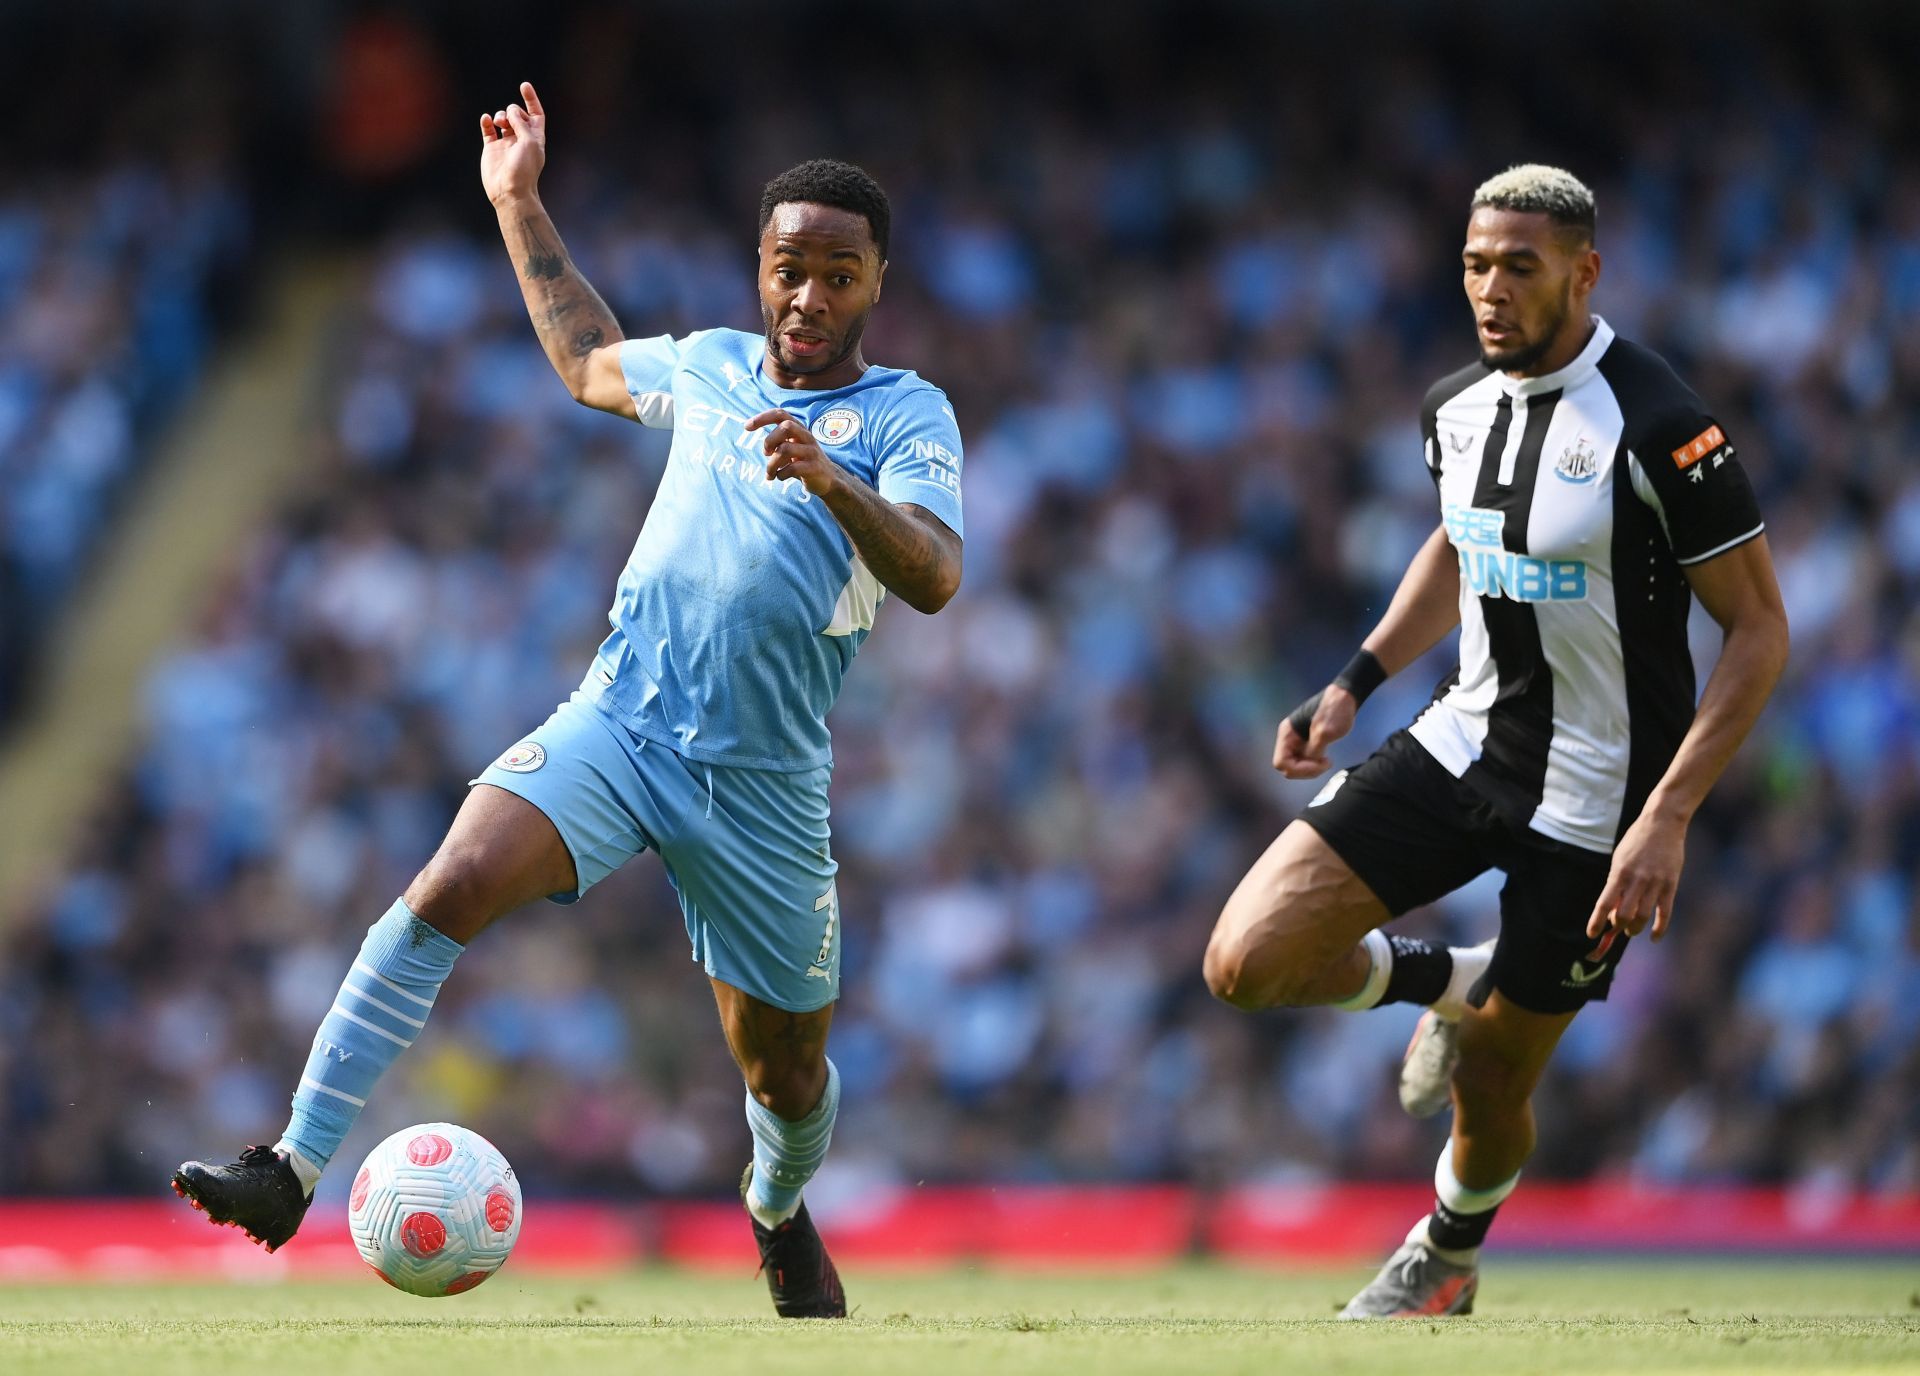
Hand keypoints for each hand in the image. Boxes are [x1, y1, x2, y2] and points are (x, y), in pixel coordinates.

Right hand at [480, 81, 546, 206]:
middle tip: (509, 121)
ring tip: (500, 122)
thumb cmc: (524, 170)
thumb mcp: (529, 143)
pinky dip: (486, 122)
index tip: (524, 85)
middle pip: (518, 114)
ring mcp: (506, 143)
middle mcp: (521, 139)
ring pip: (503, 119)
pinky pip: (488, 129)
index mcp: (535, 138)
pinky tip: (486, 120)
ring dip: (501, 115)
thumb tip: (512, 110)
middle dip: (513, 111)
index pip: (536, 114)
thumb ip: (522, 123)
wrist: (509, 191)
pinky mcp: (492, 148)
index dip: (531, 99)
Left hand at [748, 410, 841, 496]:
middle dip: (769, 440)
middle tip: (766, 453)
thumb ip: (777, 437)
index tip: (746, 427)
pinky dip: (781, 474)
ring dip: (771, 464)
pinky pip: (792, 468)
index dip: (762, 418)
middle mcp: (806, 437)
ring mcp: (811, 452)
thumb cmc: (803, 461)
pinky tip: (780, 477)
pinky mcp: (814, 468)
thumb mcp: (791, 445)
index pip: (780, 414)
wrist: (828, 479)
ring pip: (785, 449)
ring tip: (770, 474)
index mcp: (799, 429)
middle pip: (785, 427)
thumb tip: (751, 427)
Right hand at [1273, 685, 1356, 777]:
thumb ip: (1313, 750)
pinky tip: (1325, 759)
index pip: (1281, 762)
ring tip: (1327, 761)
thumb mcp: (1325, 732)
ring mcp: (1297, 741)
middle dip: (1305, 770)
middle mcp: (1289, 738)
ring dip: (1310, 769)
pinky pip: (1303, 760)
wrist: (1346, 696)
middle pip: (1287, 766)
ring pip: (1295, 765)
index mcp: (1288, 733)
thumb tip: (1309, 761)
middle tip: (1324, 764)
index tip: (1319, 764)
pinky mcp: (1307, 742)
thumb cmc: (1335, 710)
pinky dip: (1313, 764)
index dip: (1299, 769)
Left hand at [1586, 808, 1685, 943]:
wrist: (1663, 823)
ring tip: (1631, 930)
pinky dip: (1659, 928)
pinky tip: (1654, 937)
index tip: (1591, 933)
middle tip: (1616, 927)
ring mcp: (1655, 883)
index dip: (1596, 921)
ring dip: (1634, 928)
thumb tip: (1612, 909)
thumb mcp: (1620, 859)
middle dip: (1617, 926)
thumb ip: (1616, 883)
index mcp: (1619, 872)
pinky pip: (1665, 913)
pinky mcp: (1671, 885)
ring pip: (1643, 917)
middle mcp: (1637, 880)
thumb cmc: (1637, 841)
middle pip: (1624, 915)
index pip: (1604, 903)